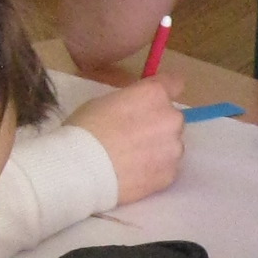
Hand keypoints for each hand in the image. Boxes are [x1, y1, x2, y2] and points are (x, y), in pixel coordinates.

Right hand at [71, 78, 183, 204]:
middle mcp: (172, 119)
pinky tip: (134, 174)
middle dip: (158, 126)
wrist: (82, 170)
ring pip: (171, 146)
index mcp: (155, 94)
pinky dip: (154, 171)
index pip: (174, 83)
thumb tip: (138, 110)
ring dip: (158, 149)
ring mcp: (174, 149)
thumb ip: (132, 102)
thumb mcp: (106, 101)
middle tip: (134, 138)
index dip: (163, 92)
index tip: (153, 102)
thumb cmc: (86, 129)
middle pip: (172, 119)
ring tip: (132, 161)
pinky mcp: (171, 175)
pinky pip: (166, 169)